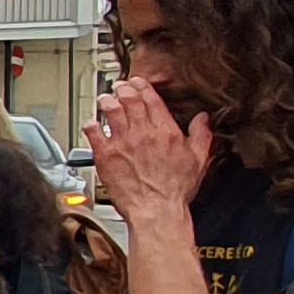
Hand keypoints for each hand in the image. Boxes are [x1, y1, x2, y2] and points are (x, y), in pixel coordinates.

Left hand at [88, 79, 210, 228]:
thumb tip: (203, 119)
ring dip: (107, 101)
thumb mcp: (198, 160)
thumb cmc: (175, 190)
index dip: (143, 87)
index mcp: (164, 131)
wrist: (156, 210)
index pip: (151, 99)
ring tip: (105, 98)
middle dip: (123, 89)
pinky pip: (94, 134)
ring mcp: (122, 142)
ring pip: (111, 111)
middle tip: (119, 86)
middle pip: (129, 100)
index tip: (138, 83)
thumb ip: (201, 135)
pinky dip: (91, 125)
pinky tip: (91, 123)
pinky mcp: (106, 156)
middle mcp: (142, 133)